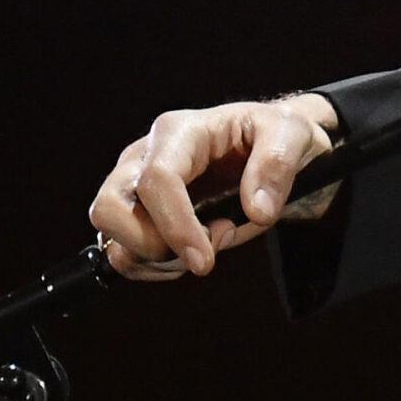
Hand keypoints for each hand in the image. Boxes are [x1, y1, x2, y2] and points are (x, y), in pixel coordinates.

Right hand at [88, 95, 339, 281]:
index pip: (156, 180)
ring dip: (159, 261)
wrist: (270, 146)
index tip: (206, 260)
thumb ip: (277, 165)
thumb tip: (256, 210)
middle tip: (206, 249)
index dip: (175, 226)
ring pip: (112, 239)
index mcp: (179, 132)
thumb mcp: (292, 134)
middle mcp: (143, 157)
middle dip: (151, 246)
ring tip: (212, 242)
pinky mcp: (137, 215)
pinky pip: (126, 255)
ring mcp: (133, 188)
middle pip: (108, 210)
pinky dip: (157, 268)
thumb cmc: (277, 135)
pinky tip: (197, 250)